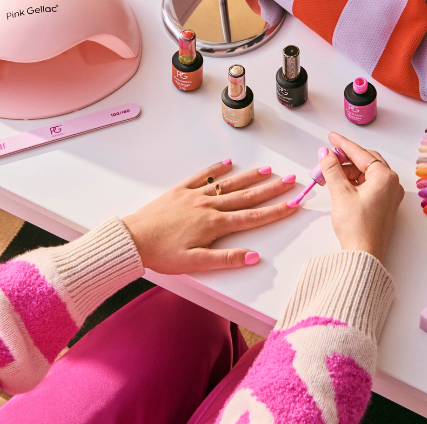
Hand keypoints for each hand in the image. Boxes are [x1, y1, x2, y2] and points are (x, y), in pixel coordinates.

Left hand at [122, 161, 296, 273]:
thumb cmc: (161, 254)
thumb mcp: (195, 264)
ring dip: (249, 177)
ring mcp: (194, 195)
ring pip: (227, 184)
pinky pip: (201, 176)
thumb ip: (226, 259)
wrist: (133, 239)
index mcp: (214, 224)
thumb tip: (254, 256)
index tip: (294, 203)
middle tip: (290, 179)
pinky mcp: (179, 191)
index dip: (276, 211)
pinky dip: (215, 169)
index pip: (252, 217)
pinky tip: (227, 163)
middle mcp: (208, 206)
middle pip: (246, 196)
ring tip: (267, 170)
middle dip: (271, 188)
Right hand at [318, 132, 403, 261]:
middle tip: (328, 159)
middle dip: (345, 159)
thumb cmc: (356, 226)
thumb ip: (331, 169)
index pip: (361, 153)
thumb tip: (325, 153)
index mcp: (385, 177)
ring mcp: (389, 195)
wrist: (364, 254)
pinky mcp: (384, 205)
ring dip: (348, 171)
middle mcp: (391, 183)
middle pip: (366, 161)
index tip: (331, 137)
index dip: (343, 144)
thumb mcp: (340, 193)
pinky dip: (354, 182)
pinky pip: (369, 184)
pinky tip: (339, 185)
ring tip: (329, 176)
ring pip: (366, 173)